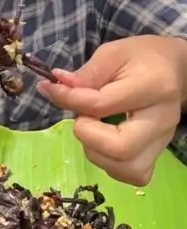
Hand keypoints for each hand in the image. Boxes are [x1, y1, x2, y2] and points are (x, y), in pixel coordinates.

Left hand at [37, 35, 186, 186]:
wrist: (175, 70)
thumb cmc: (141, 59)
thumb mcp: (112, 54)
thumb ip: (85, 74)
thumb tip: (54, 88)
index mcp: (152, 86)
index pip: (102, 104)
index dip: (69, 99)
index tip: (52, 89)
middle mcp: (161, 119)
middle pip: (120, 148)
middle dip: (88, 136)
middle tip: (84, 117)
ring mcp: (162, 141)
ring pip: (127, 168)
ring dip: (96, 152)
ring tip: (94, 129)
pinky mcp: (158, 154)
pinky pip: (133, 174)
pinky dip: (110, 164)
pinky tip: (104, 143)